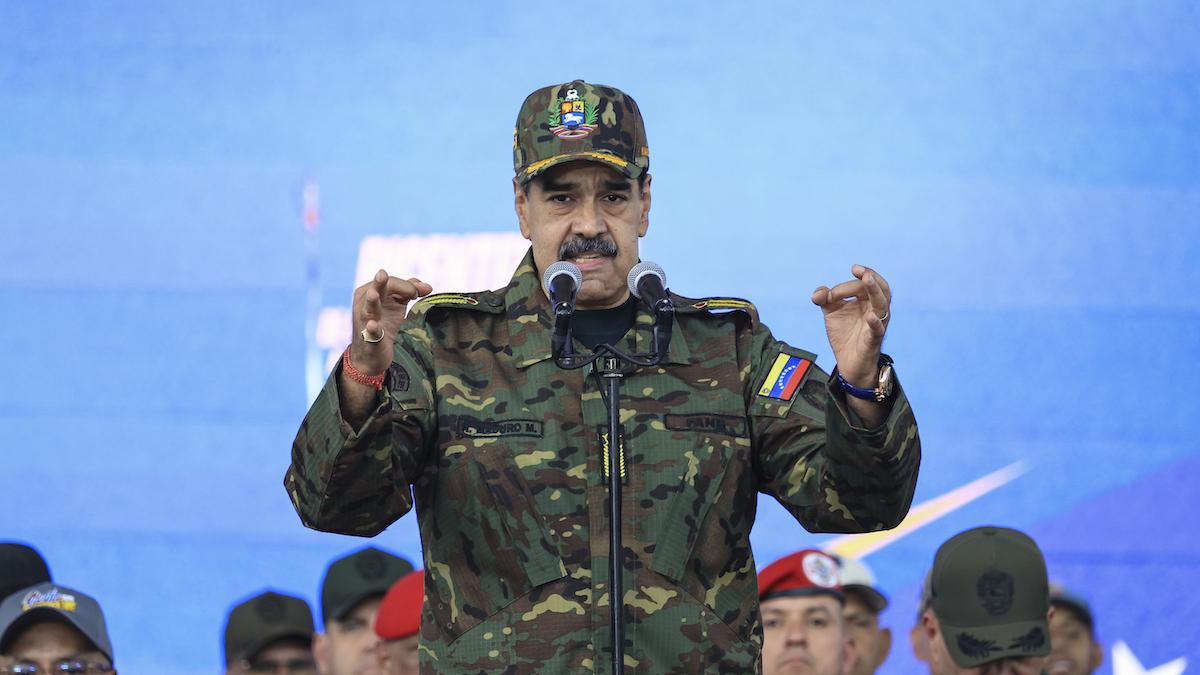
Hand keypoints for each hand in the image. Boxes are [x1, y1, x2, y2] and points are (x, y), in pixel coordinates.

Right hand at [350, 269, 432, 375]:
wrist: (372, 353)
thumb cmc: (384, 321)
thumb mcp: (397, 303)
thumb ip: (411, 290)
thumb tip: (428, 287)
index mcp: (370, 290)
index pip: (391, 282)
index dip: (407, 286)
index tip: (417, 294)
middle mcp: (364, 303)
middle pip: (376, 290)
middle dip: (379, 283)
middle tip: (382, 274)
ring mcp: (365, 320)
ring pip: (368, 309)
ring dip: (371, 302)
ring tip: (373, 294)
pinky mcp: (369, 338)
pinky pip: (370, 332)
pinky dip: (372, 328)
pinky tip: (372, 325)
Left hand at [811, 264, 890, 387]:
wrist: (847, 362)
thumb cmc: (844, 334)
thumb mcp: (831, 312)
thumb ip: (824, 298)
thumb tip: (818, 294)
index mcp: (867, 301)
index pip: (861, 285)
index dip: (843, 286)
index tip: (827, 295)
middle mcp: (875, 309)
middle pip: (880, 288)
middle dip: (869, 276)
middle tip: (857, 269)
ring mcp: (877, 324)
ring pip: (882, 304)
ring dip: (874, 290)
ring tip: (867, 278)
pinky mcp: (873, 340)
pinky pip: (878, 329)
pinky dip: (875, 322)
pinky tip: (870, 317)